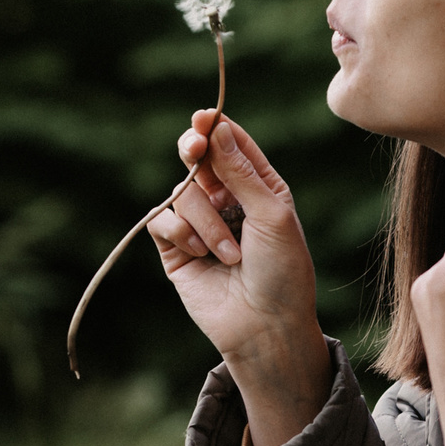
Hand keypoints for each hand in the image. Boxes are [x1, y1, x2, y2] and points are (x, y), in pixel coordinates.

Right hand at [148, 112, 331, 445]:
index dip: (216, 127)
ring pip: (182, 192)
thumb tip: (216, 128)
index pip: (232, 144)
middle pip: (198, 157)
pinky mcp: (175, 248)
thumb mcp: (272, 214)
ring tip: (229, 254)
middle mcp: (228, 200)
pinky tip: (201, 256)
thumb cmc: (283, 272)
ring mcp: (199, 223)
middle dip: (194, 151)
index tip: (204, 118)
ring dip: (206, 222)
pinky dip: (181, 233)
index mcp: (259, 187)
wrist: (265, 327)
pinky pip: (161, 219)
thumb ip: (241, 172)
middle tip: (193, 149)